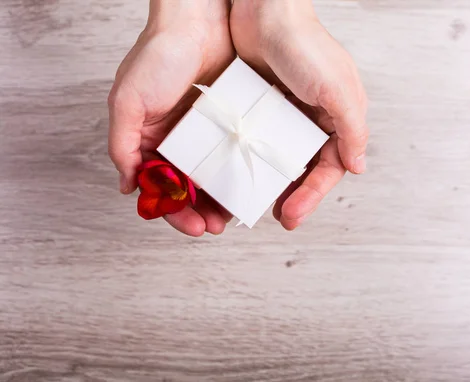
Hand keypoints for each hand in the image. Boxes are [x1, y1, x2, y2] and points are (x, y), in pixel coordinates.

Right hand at [108, 0, 234, 235]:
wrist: (199, 19)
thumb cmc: (158, 55)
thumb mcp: (128, 101)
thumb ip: (122, 145)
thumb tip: (128, 187)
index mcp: (149, 139)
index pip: (158, 186)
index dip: (172, 210)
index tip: (191, 226)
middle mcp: (176, 140)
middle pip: (186, 188)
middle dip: (198, 211)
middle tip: (215, 227)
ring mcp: (203, 132)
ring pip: (211, 176)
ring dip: (218, 199)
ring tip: (232, 216)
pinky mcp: (227, 121)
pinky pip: (232, 154)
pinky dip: (236, 172)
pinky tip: (246, 186)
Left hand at [230, 0, 368, 229]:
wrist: (263, 10)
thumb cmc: (305, 45)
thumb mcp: (337, 90)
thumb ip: (351, 130)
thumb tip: (358, 167)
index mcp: (338, 117)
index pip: (330, 167)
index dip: (313, 194)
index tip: (293, 214)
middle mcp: (313, 119)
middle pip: (306, 167)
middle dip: (294, 195)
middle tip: (278, 217)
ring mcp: (285, 114)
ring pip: (280, 158)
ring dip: (271, 181)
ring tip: (254, 203)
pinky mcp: (260, 106)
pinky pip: (257, 140)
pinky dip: (252, 157)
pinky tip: (239, 171)